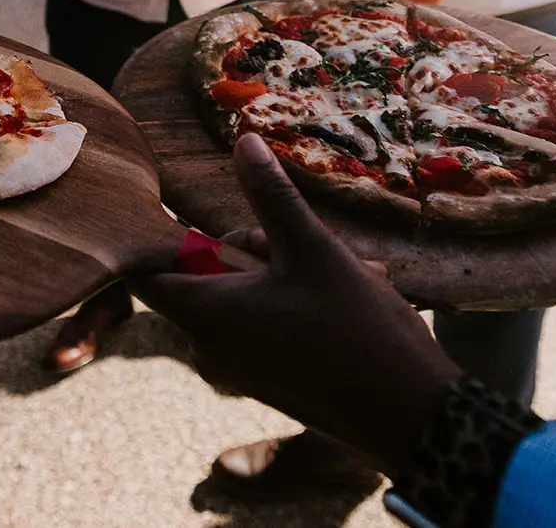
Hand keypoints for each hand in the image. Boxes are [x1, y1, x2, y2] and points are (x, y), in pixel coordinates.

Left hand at [129, 135, 460, 475]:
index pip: (144, 272)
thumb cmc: (357, 329)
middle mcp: (212, 346)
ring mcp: (240, 367)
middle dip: (250, 245)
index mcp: (207, 316)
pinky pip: (264, 320)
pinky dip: (294, 299)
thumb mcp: (313, 248)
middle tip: (296, 238)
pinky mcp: (268, 377)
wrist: (410, 415)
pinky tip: (347, 291)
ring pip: (243, 292)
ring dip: (283, 268)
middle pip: (205, 273)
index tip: (182, 203)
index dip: (154, 234)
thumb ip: (270, 195)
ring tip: (343, 268)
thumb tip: (242, 141)